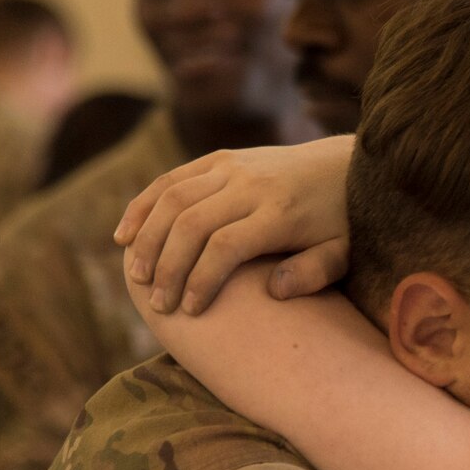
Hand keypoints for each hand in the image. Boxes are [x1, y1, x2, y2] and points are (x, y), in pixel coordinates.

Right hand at [114, 137, 354, 313]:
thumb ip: (314, 273)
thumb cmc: (342, 222)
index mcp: (280, 212)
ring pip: (173, 198)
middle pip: (192, 223)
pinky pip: (171, 179)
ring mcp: (232, 167)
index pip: (226, 246)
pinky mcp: (220, 158)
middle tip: (158, 304)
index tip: (191, 311)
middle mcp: (251, 185)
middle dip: (168, 266)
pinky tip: (125, 236)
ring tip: (136, 277)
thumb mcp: (343, 252)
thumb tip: (274, 292)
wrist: (343, 165)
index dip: (201, 280)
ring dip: (147, 238)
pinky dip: (143, 205)